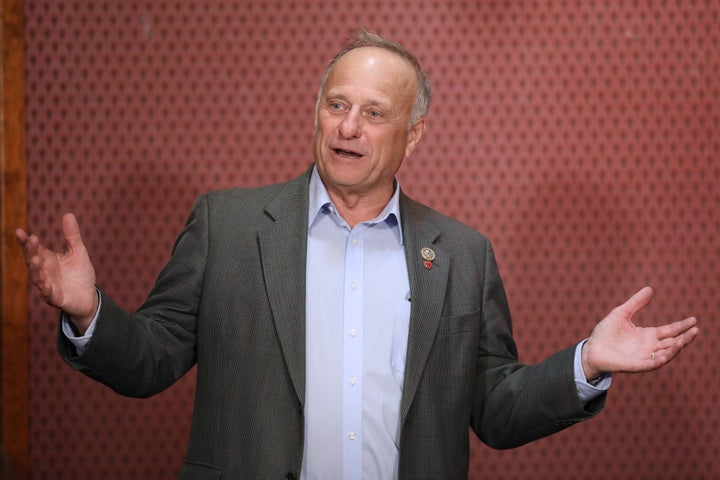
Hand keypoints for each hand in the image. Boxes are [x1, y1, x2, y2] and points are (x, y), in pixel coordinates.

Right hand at [16, 213, 97, 333]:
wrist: (88, 296)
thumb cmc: (80, 273)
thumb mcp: (78, 252)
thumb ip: (72, 235)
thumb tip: (68, 213)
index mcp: (47, 259)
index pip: (33, 249)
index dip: (25, 241)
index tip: (19, 231)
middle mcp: (44, 271)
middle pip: (32, 260)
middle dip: (31, 251)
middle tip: (32, 240)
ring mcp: (48, 285)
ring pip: (37, 277)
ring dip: (35, 269)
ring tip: (36, 260)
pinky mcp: (55, 298)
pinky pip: (48, 294)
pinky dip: (46, 290)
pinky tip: (46, 284)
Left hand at [581, 287, 698, 379]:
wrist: (591, 349)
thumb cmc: (605, 333)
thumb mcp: (621, 314)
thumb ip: (635, 303)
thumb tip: (650, 288)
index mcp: (647, 335)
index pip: (669, 330)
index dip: (681, 326)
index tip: (693, 320)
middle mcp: (649, 347)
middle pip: (672, 343)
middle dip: (684, 338)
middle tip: (695, 330)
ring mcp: (643, 357)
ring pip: (665, 354)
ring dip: (675, 349)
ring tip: (683, 340)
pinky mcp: (634, 365)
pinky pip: (649, 364)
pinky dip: (657, 360)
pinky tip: (663, 355)